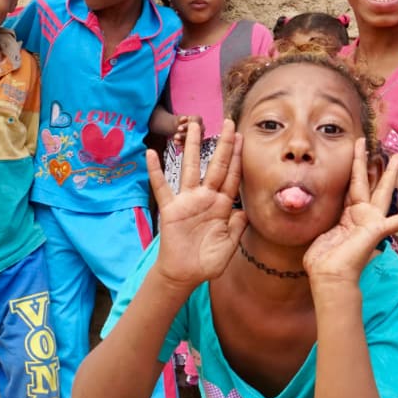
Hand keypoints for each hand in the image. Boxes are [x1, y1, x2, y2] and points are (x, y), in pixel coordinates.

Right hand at [148, 118, 245, 289]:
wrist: (184, 275)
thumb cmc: (207, 262)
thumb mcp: (228, 246)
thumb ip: (237, 228)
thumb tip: (245, 209)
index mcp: (222, 206)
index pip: (232, 178)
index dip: (238, 159)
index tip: (243, 138)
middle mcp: (205, 198)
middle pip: (216, 166)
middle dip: (224, 145)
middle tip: (230, 123)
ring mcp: (187, 201)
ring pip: (191, 168)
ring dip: (193, 147)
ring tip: (195, 126)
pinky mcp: (170, 209)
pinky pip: (162, 187)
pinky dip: (156, 171)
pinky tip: (152, 153)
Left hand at [304, 144, 397, 287]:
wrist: (330, 277)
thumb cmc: (322, 261)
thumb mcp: (320, 234)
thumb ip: (325, 221)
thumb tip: (317, 214)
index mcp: (348, 217)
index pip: (352, 187)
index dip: (354, 169)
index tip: (354, 152)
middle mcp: (361, 216)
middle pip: (366, 182)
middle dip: (368, 162)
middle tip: (372, 144)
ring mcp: (371, 221)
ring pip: (382, 190)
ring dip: (390, 173)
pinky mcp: (378, 229)